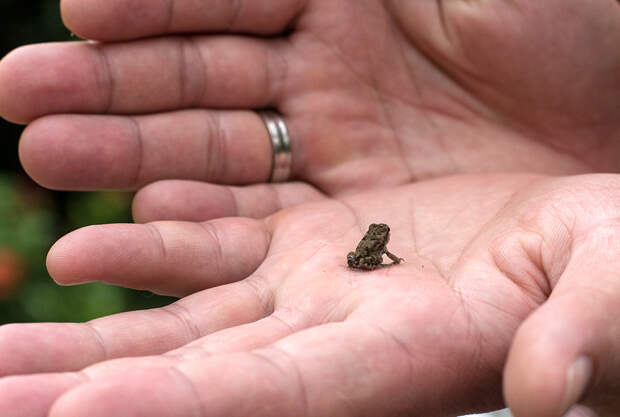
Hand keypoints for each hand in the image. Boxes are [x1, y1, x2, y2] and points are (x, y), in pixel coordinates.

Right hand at [1, 0, 619, 195]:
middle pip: (197, 80)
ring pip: (212, 156)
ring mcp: (334, 155)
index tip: (79, 11)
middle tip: (22, 103)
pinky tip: (133, 226)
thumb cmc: (579, 19)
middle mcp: (328, 76)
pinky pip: (256, 225)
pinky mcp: (349, 227)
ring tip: (46, 162)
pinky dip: (192, 225)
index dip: (154, 2)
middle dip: (110, 90)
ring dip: (129, 159)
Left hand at [1, 174, 619, 416]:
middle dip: (83, 391)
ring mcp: (319, 274)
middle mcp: (342, 323)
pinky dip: (147, 246)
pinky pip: (214, 238)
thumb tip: (547, 391)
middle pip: (192, 372)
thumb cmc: (616, 252)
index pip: (278, 394)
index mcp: (410, 350)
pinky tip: (83, 250)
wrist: (581, 200)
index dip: (182, 411)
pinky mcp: (317, 227)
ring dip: (88, 330)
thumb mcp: (613, 279)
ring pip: (180, 308)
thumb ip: (582, 332)